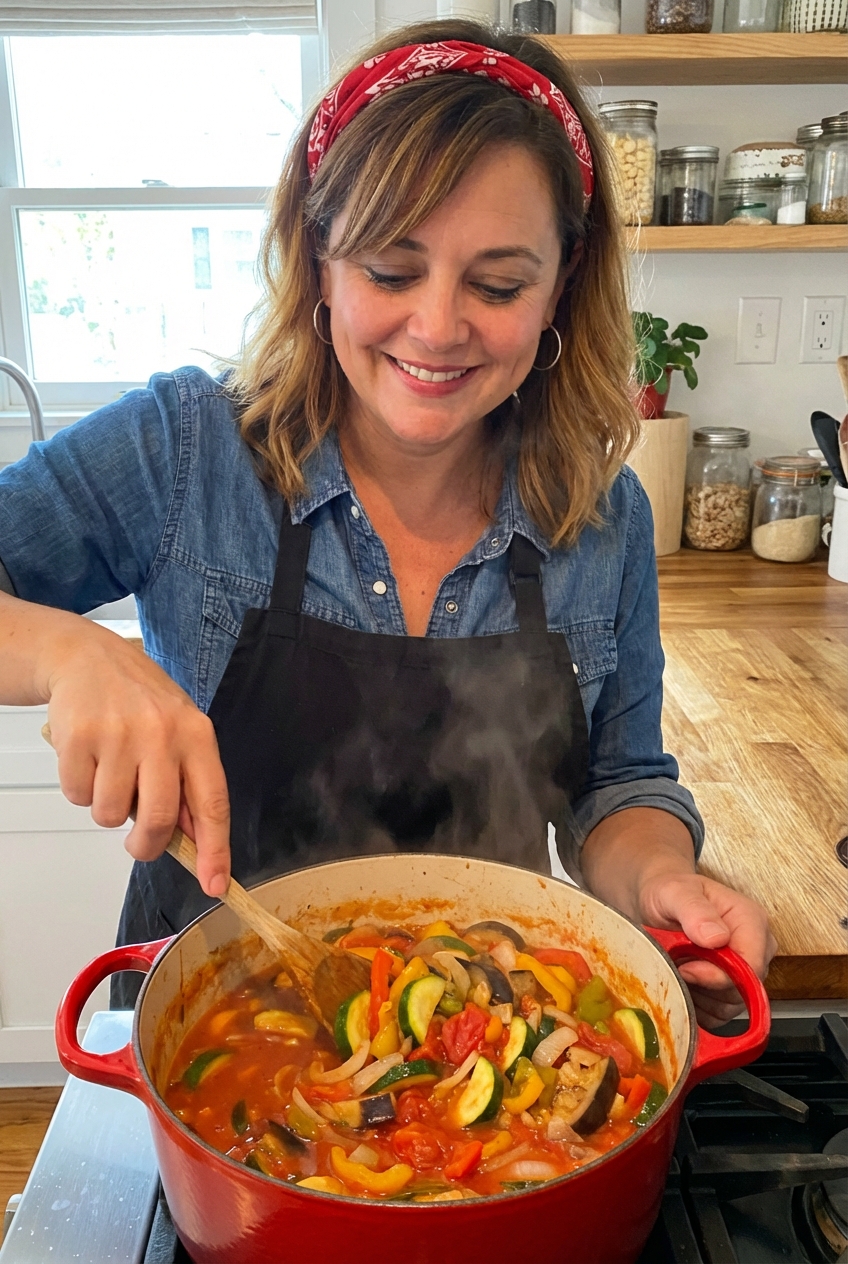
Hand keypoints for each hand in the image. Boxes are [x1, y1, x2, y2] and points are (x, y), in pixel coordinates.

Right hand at [44, 619, 230, 896]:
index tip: (215, 884)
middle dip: (147, 845)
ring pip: (112, 814)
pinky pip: (77, 796)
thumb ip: (189, 783)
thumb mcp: (179, 731)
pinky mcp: (78, 738)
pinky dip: (79, 789)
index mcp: (197, 735)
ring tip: (110, 774)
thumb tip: (195, 841)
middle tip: (139, 842)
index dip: (215, 851)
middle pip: (159, 820)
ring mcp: (119, 735)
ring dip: (107, 808)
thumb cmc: (139, 701)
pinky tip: (88, 759)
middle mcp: (162, 734)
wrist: (88, 657)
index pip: (212, 803)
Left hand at [638, 872, 775, 1028]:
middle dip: (704, 985)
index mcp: (751, 920)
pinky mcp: (732, 990)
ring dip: (698, 995)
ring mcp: (746, 972)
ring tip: (679, 968)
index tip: (686, 968)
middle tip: (677, 964)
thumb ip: (695, 910)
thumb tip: (717, 937)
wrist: (657, 901)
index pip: (751, 966)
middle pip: (743, 991)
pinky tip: (683, 982)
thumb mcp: (674, 892)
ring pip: (731, 1006)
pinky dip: (697, 1006)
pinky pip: (720, 1015)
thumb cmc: (668, 892)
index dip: (717, 976)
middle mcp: (756, 948)